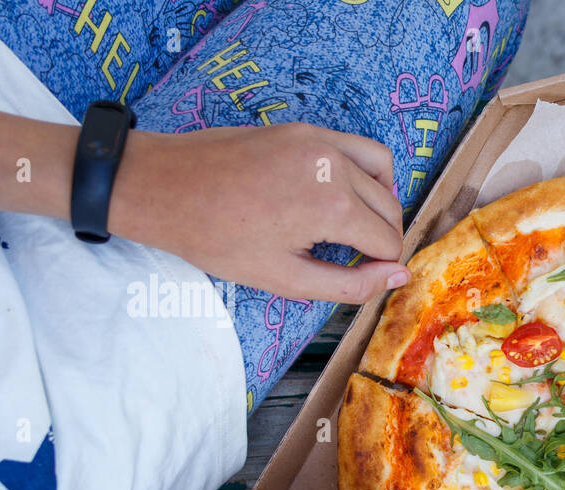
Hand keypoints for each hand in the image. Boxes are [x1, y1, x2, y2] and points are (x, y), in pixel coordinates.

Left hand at [110, 123, 408, 301]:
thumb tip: (399, 276)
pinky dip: (366, 173)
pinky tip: (345, 194)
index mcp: (332, 207)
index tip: (353, 273)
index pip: (388, 241)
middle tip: (352, 258)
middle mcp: (335, 167)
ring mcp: (321, 141)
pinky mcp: (306, 130)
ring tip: (355, 227)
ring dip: (380, 204)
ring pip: (384, 174)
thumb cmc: (217, 238)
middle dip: (381, 238)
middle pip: (391, 208)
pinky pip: (360, 148)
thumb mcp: (286, 279)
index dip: (378, 266)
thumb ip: (351, 284)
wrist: (165, 187)